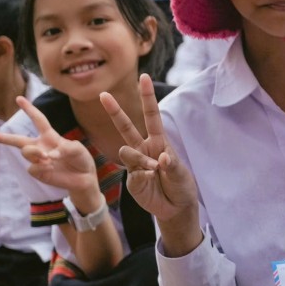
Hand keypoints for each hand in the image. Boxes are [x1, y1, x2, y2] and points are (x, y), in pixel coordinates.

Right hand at [0, 96, 99, 200]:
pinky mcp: (38, 172)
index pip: (38, 120)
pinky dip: (41, 166)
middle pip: (18, 140)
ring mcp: (38, 160)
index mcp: (50, 136)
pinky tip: (51, 167)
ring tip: (48, 158)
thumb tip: (48, 155)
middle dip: (2, 137)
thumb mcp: (77, 149)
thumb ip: (64, 148)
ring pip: (25, 152)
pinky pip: (32, 167)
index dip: (29, 109)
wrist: (85, 178)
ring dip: (35, 153)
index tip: (19, 98)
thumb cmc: (81, 159)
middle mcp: (41, 146)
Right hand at [99, 74, 197, 223]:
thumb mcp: (181, 174)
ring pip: (127, 151)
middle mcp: (144, 149)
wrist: (175, 208)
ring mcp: (136, 164)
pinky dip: (143, 176)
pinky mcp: (131, 179)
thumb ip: (171, 165)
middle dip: (115, 111)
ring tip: (156, 170)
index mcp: (159, 142)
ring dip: (141, 159)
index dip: (147, 97)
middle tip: (103, 94)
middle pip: (126, 127)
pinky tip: (151, 181)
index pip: (151, 116)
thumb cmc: (181, 186)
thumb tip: (160, 157)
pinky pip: (132, 173)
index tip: (144, 78)